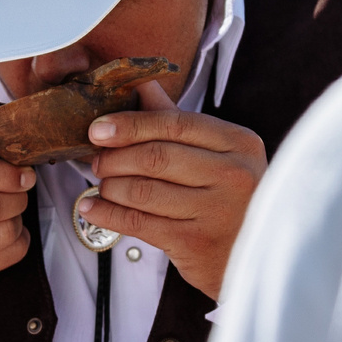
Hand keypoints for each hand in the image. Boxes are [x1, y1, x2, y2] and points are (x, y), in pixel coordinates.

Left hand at [78, 80, 265, 298]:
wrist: (249, 257)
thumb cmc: (227, 200)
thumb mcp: (215, 155)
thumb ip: (177, 120)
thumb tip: (141, 83)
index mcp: (240, 143)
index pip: (175, 123)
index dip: (131, 124)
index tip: (99, 129)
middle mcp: (235, 175)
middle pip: (156, 156)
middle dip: (116, 157)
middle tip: (98, 161)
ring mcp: (218, 211)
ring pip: (143, 190)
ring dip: (111, 186)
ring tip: (101, 185)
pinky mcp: (197, 243)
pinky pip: (139, 223)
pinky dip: (108, 214)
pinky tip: (93, 208)